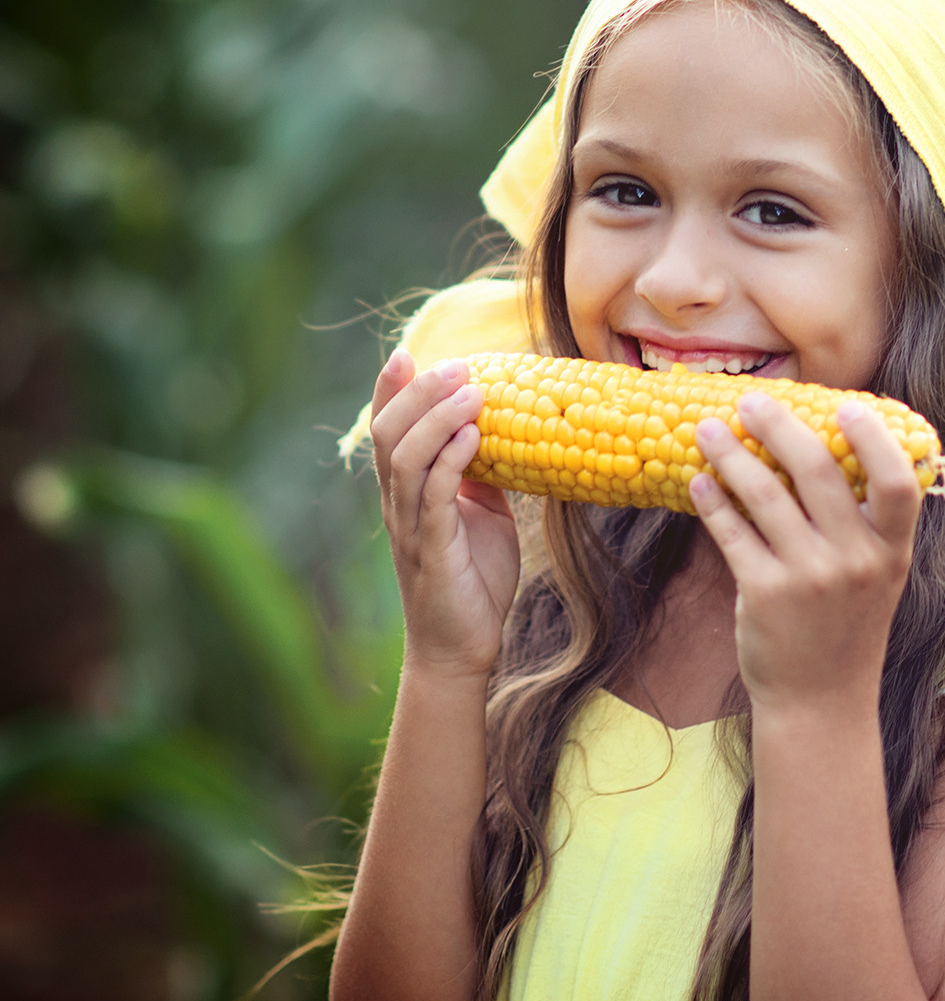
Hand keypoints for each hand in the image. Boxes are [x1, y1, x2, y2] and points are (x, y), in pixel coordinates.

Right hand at [370, 350, 519, 680]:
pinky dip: (451, 462)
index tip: (407, 352)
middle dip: (418, 393)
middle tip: (455, 365)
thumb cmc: (474, 579)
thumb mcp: (483, 514)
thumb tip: (500, 430)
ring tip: (470, 390)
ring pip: (405, 460)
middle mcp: (398, 506)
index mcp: (406, 493)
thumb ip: (481, 474)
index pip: (387, 431)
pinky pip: (433, 498)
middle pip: (389, 434)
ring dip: (437, 419)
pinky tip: (473, 437)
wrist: (466, 647)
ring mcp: (410, 529)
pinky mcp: (432, 552)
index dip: (390, 392)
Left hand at [688, 392, 922, 714]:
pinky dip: (713, 501)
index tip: (846, 407)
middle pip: (819, 470)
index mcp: (891, 550)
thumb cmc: (847, 628)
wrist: (821, 702)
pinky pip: (732, 533)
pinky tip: (700, 482)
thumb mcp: (878, 577)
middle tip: (751, 402)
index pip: (896, 481)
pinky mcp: (765, 594)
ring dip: (731, 454)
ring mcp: (810, 577)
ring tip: (707, 430)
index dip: (874, 439)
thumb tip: (829, 448)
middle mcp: (856, 560)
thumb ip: (866, 524)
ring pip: (765, 494)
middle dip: (778, 426)